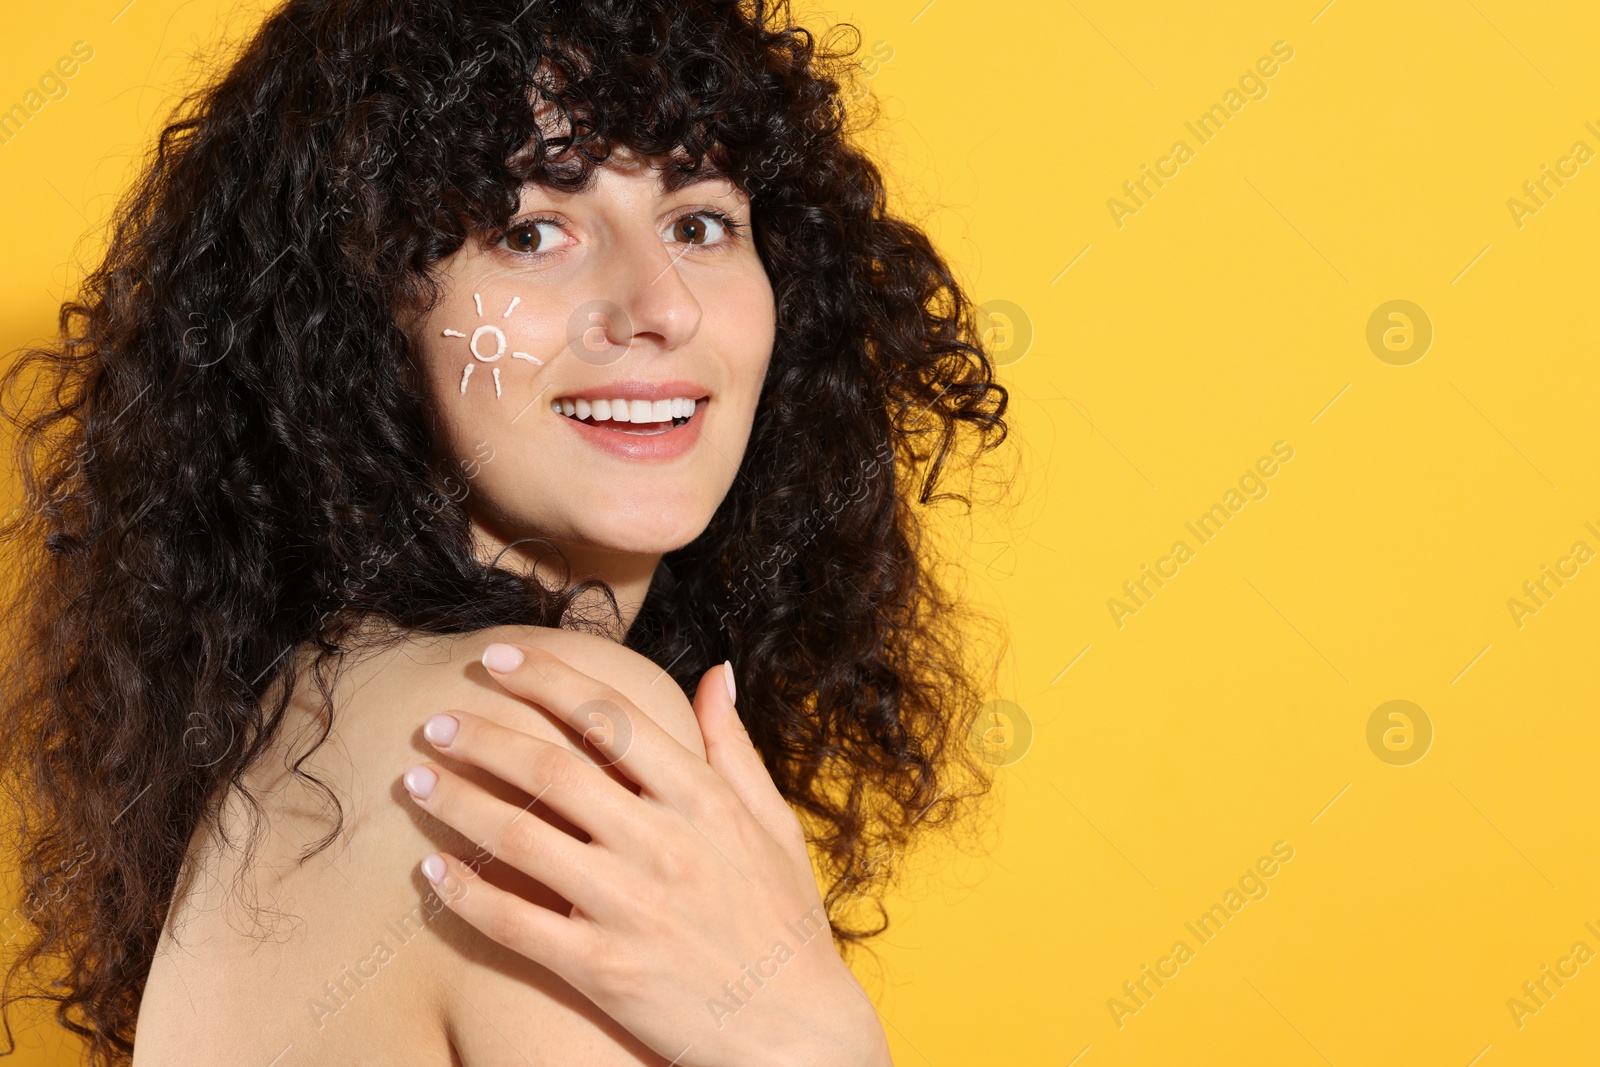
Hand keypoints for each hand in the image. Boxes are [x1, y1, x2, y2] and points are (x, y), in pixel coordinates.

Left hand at [400, 641, 892, 1066]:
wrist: (797, 1031)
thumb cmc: (785, 922)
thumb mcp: (773, 824)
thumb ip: (734, 746)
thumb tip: (715, 672)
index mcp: (702, 798)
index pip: (610, 716)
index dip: (545, 679)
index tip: (496, 657)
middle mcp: (663, 842)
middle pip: (550, 768)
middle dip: (481, 735)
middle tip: (435, 721)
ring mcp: (630, 906)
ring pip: (519, 836)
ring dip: (457, 801)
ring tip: (416, 781)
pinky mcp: (602, 968)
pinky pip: (514, 922)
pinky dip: (465, 893)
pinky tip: (432, 869)